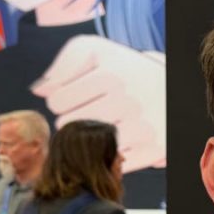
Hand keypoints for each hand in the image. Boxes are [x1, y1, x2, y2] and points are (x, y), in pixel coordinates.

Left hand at [32, 35, 166, 171]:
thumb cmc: (129, 71)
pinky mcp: (153, 150)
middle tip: (91, 112)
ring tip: (99, 127)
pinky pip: (112, 162)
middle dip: (74, 119)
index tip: (78, 96)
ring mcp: (141, 127)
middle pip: (68, 124)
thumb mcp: (99, 51)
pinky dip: (110, 155)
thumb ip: (66, 62)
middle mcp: (127, 99)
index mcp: (112, 73)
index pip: (56, 100)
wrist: (174, 89)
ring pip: (87, 145)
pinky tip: (115, 142)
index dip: (62, 99)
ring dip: (88, 139)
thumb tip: (39, 89)